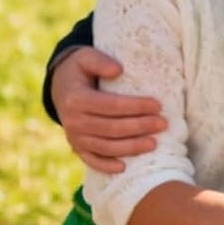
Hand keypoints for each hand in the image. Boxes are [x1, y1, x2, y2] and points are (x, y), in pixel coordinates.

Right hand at [54, 48, 165, 173]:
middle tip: (163, 124)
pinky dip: (106, 166)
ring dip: (131, 147)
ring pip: (106, 147)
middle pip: (111, 128)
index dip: (135, 106)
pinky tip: (125, 167)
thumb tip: (118, 70)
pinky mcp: (77, 147)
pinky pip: (92, 160)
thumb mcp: (85, 57)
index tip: (157, 105)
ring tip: (154, 143)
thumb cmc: (80, 70)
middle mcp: (73, 121)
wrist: (60, 88)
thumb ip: (99, 61)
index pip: (111, 105)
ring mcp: (74, 137)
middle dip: (139, 127)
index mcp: (76, 99)